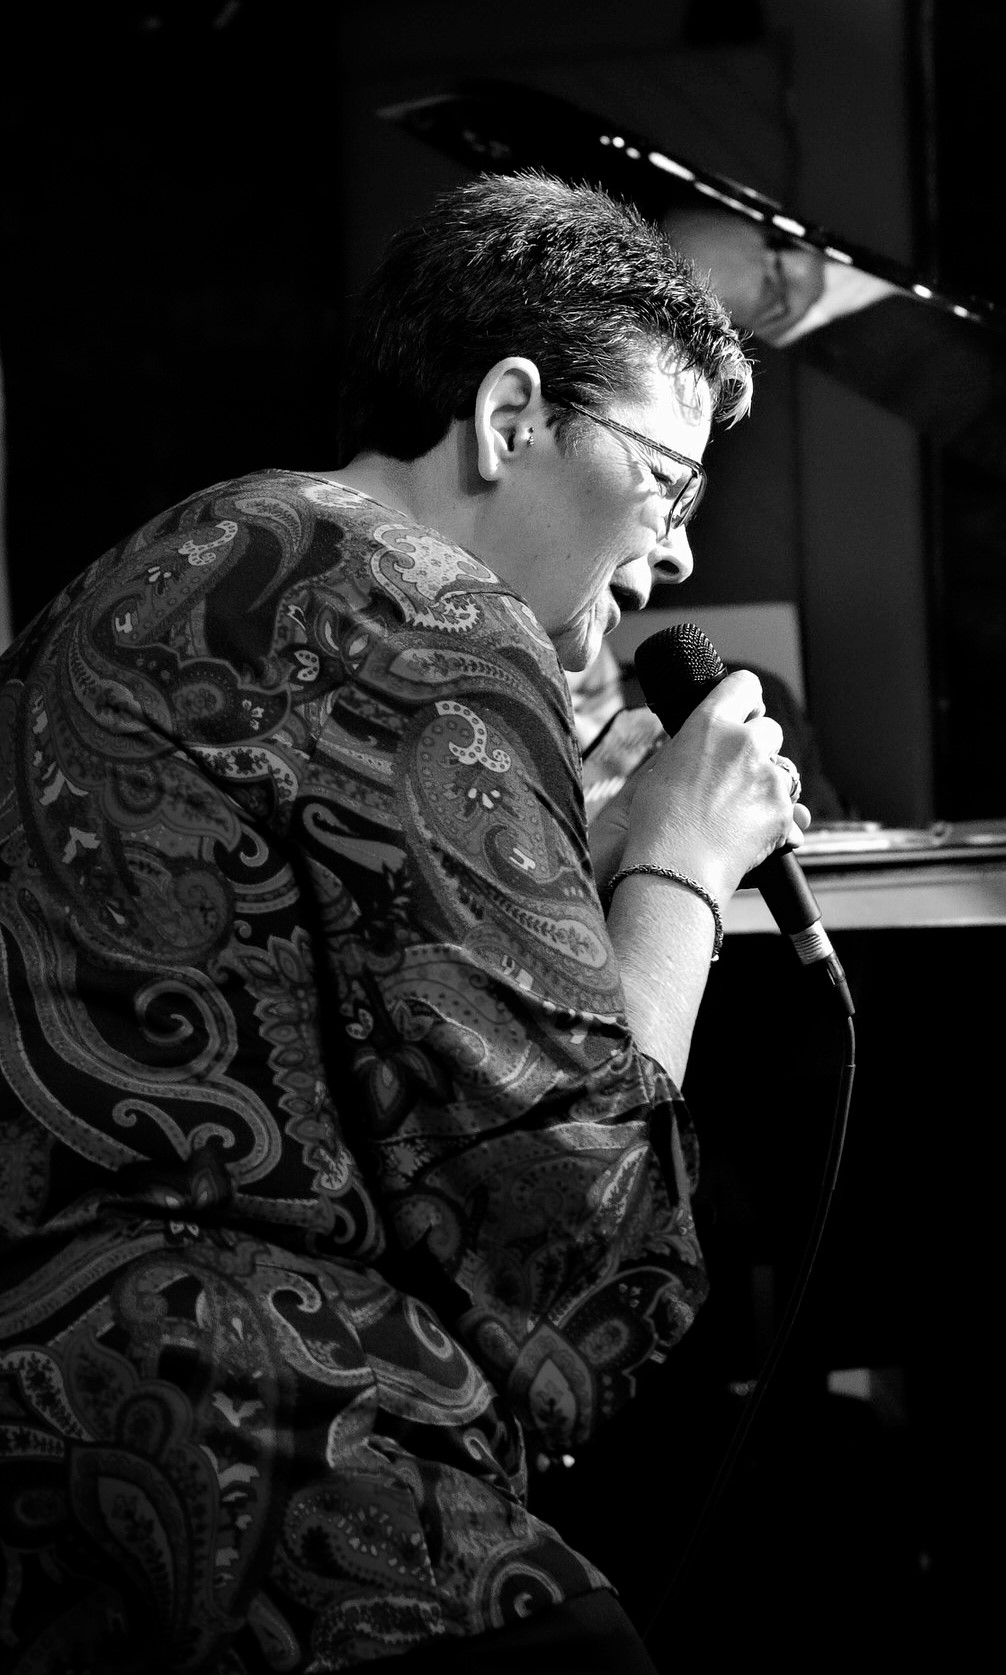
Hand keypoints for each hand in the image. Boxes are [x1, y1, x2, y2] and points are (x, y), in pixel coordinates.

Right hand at [609, 671, 809, 905]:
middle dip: (758, 749)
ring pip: (783, 768)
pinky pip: (789, 808)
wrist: (674, 871)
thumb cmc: (656, 825)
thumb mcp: (660, 772)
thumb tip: (700, 742)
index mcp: (710, 724)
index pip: (744, 685)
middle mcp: (744, 743)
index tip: (746, 710)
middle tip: (736, 775)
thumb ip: (687, 749)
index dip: (747, 697)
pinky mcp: (783, 809)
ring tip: (738, 812)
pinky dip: (775, 820)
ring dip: (769, 784)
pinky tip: (748, 835)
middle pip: (770, 729)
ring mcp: (768, 776)